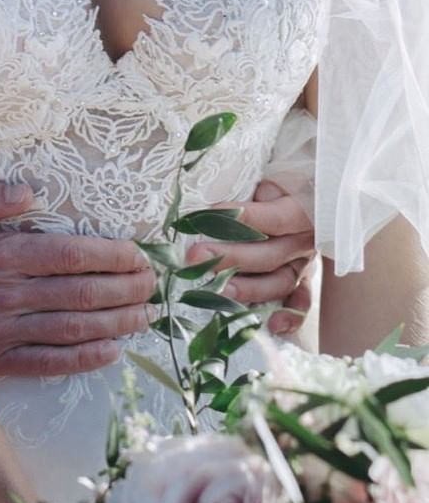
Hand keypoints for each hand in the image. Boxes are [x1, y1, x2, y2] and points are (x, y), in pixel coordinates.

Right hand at [0, 182, 156, 377]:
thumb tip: (28, 192)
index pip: (68, 255)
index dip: (110, 256)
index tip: (138, 254)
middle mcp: (3, 296)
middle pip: (80, 292)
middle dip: (125, 287)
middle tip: (153, 283)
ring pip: (73, 328)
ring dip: (116, 322)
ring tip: (144, 315)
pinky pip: (49, 363)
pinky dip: (85, 359)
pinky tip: (111, 350)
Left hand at [185, 179, 315, 336]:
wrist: (309, 190)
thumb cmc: (283, 181)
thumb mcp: (272, 177)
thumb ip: (253, 191)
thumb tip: (218, 206)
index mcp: (303, 211)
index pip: (274, 218)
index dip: (244, 218)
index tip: (207, 214)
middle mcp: (305, 241)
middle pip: (269, 255)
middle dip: (229, 257)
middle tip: (194, 256)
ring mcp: (304, 263)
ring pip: (279, 282)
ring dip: (248, 289)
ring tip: (217, 290)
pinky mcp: (302, 278)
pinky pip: (299, 301)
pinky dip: (290, 316)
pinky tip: (273, 325)